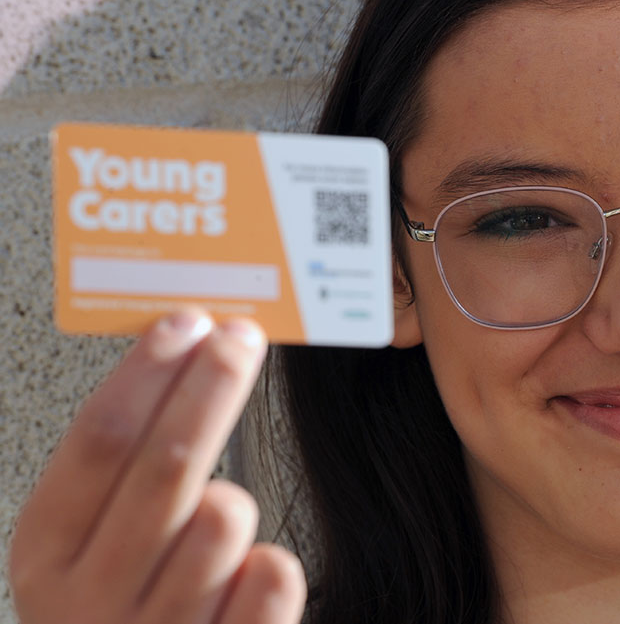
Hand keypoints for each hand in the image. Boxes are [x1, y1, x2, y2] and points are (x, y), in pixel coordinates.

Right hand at [8, 310, 306, 623]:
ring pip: (224, 516)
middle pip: (166, 464)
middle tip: (240, 339)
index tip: (186, 323)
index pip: (99, 440)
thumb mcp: (85, 546)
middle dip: (211, 386)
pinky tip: (248, 576)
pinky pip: (273, 576)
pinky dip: (271, 564)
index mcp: (48, 556)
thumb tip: (179, 354)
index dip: (148, 372)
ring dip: (234, 500)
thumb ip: (121, 469)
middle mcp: (92, 600)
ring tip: (218, 523)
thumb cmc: (117, 611)